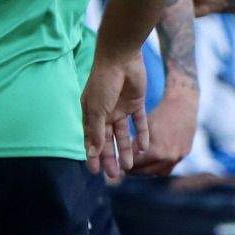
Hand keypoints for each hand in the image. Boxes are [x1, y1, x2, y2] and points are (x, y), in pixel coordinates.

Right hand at [81, 53, 147, 180]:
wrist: (121, 58)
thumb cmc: (103, 82)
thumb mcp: (97, 109)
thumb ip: (96, 132)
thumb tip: (92, 154)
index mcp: (90, 113)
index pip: (91, 139)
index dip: (93, 155)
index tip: (94, 172)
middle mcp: (105, 113)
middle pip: (108, 141)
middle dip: (110, 158)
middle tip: (114, 176)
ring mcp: (121, 108)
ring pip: (123, 135)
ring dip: (125, 150)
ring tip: (129, 166)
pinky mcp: (136, 103)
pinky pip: (140, 123)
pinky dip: (141, 135)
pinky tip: (143, 149)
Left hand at [132, 84, 196, 176]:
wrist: (184, 106)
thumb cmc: (160, 113)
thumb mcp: (144, 128)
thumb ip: (134, 145)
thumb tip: (123, 158)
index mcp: (157, 151)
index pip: (136, 165)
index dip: (124, 165)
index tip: (117, 165)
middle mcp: (168, 158)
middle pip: (145, 172)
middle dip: (133, 170)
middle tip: (123, 168)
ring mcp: (177, 158)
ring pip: (156, 173)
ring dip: (144, 171)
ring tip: (135, 167)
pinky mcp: (183, 156)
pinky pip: (166, 169)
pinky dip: (156, 168)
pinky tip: (148, 163)